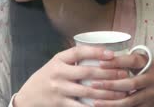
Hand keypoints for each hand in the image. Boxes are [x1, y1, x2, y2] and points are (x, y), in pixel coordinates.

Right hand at [14, 45, 128, 106]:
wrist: (29, 95)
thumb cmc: (48, 77)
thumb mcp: (56, 63)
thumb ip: (73, 59)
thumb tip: (100, 53)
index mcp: (58, 60)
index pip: (79, 52)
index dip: (96, 52)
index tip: (112, 54)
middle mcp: (58, 73)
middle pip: (88, 73)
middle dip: (109, 73)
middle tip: (124, 74)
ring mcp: (59, 89)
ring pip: (88, 91)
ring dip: (108, 92)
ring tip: (123, 91)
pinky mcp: (61, 104)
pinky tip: (108, 106)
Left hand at [90, 54, 153, 106]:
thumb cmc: (149, 69)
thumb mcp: (143, 60)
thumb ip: (127, 59)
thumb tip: (102, 55)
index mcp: (149, 63)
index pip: (132, 61)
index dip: (116, 62)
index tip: (100, 63)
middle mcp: (152, 78)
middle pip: (131, 83)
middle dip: (111, 85)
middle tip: (94, 84)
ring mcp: (152, 93)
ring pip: (130, 100)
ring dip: (112, 102)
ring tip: (96, 102)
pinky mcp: (150, 105)